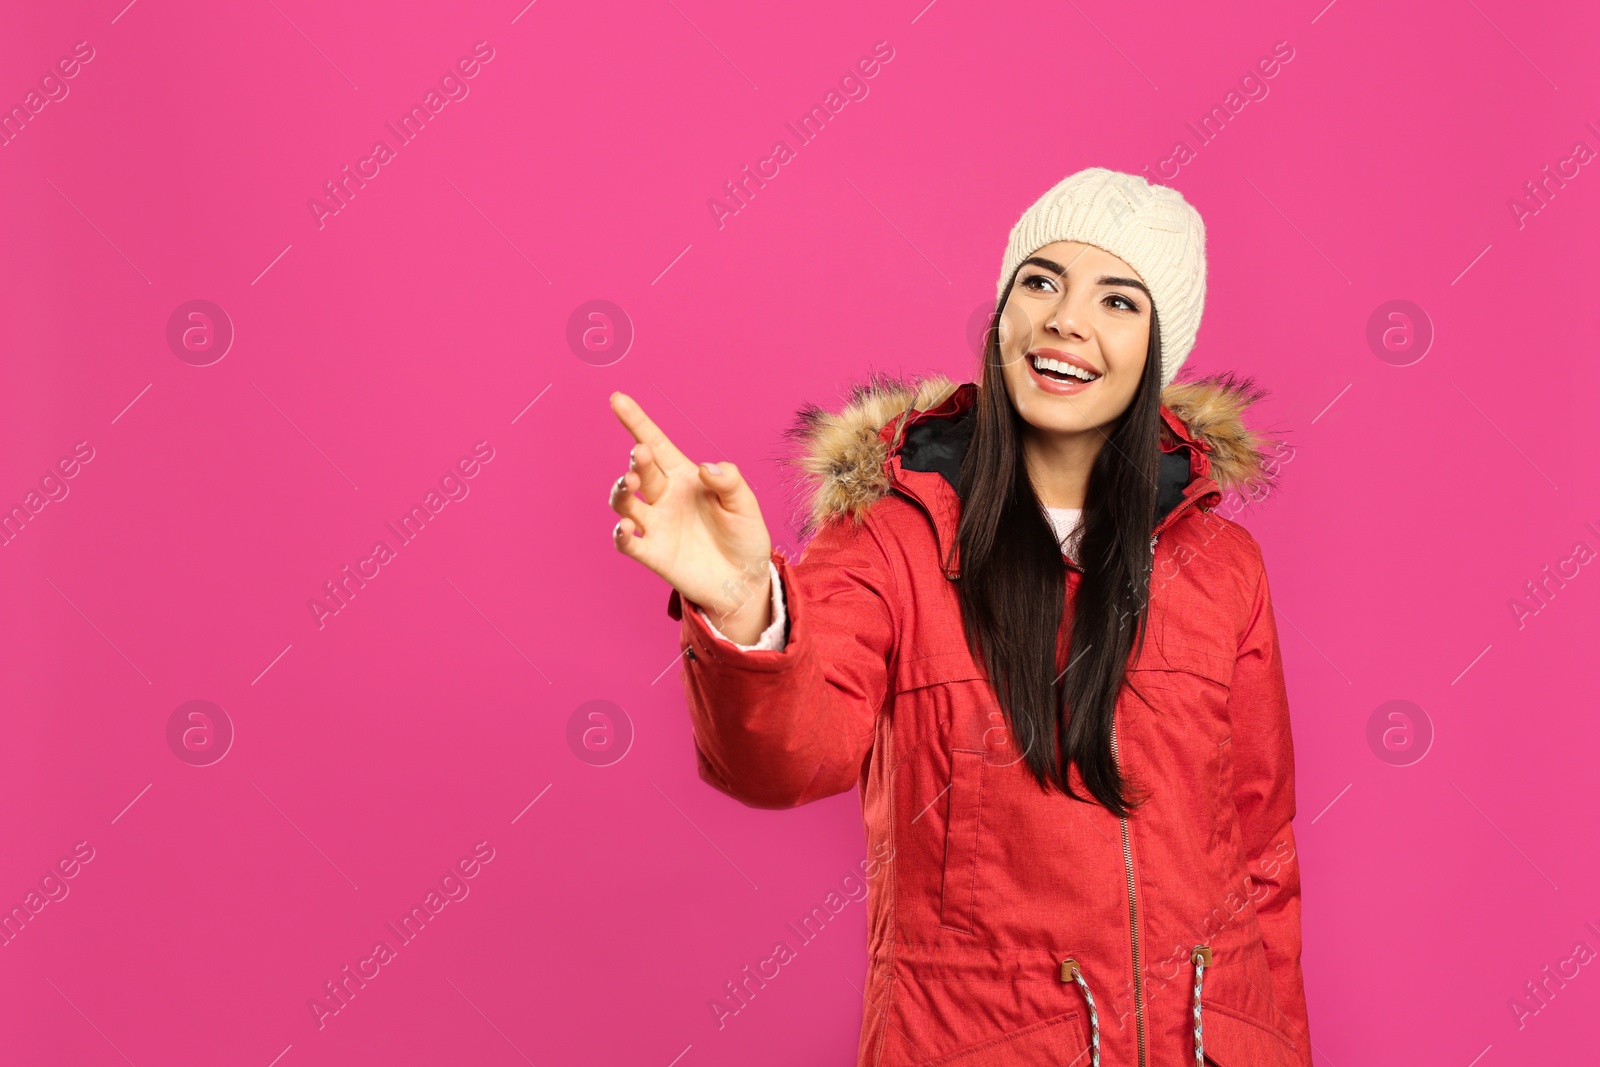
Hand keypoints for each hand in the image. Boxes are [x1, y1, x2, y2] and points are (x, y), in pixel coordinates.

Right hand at [608, 391, 774, 643]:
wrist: (745, 580)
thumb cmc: (744, 536)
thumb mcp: (745, 504)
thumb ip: (728, 481)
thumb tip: (705, 467)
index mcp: (685, 476)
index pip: (656, 443)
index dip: (636, 421)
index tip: (617, 399)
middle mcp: (664, 496)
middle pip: (640, 470)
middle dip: (636, 460)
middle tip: (640, 455)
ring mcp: (655, 524)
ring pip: (624, 501)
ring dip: (621, 491)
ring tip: (631, 485)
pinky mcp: (652, 553)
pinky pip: (627, 542)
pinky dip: (621, 534)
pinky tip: (625, 527)